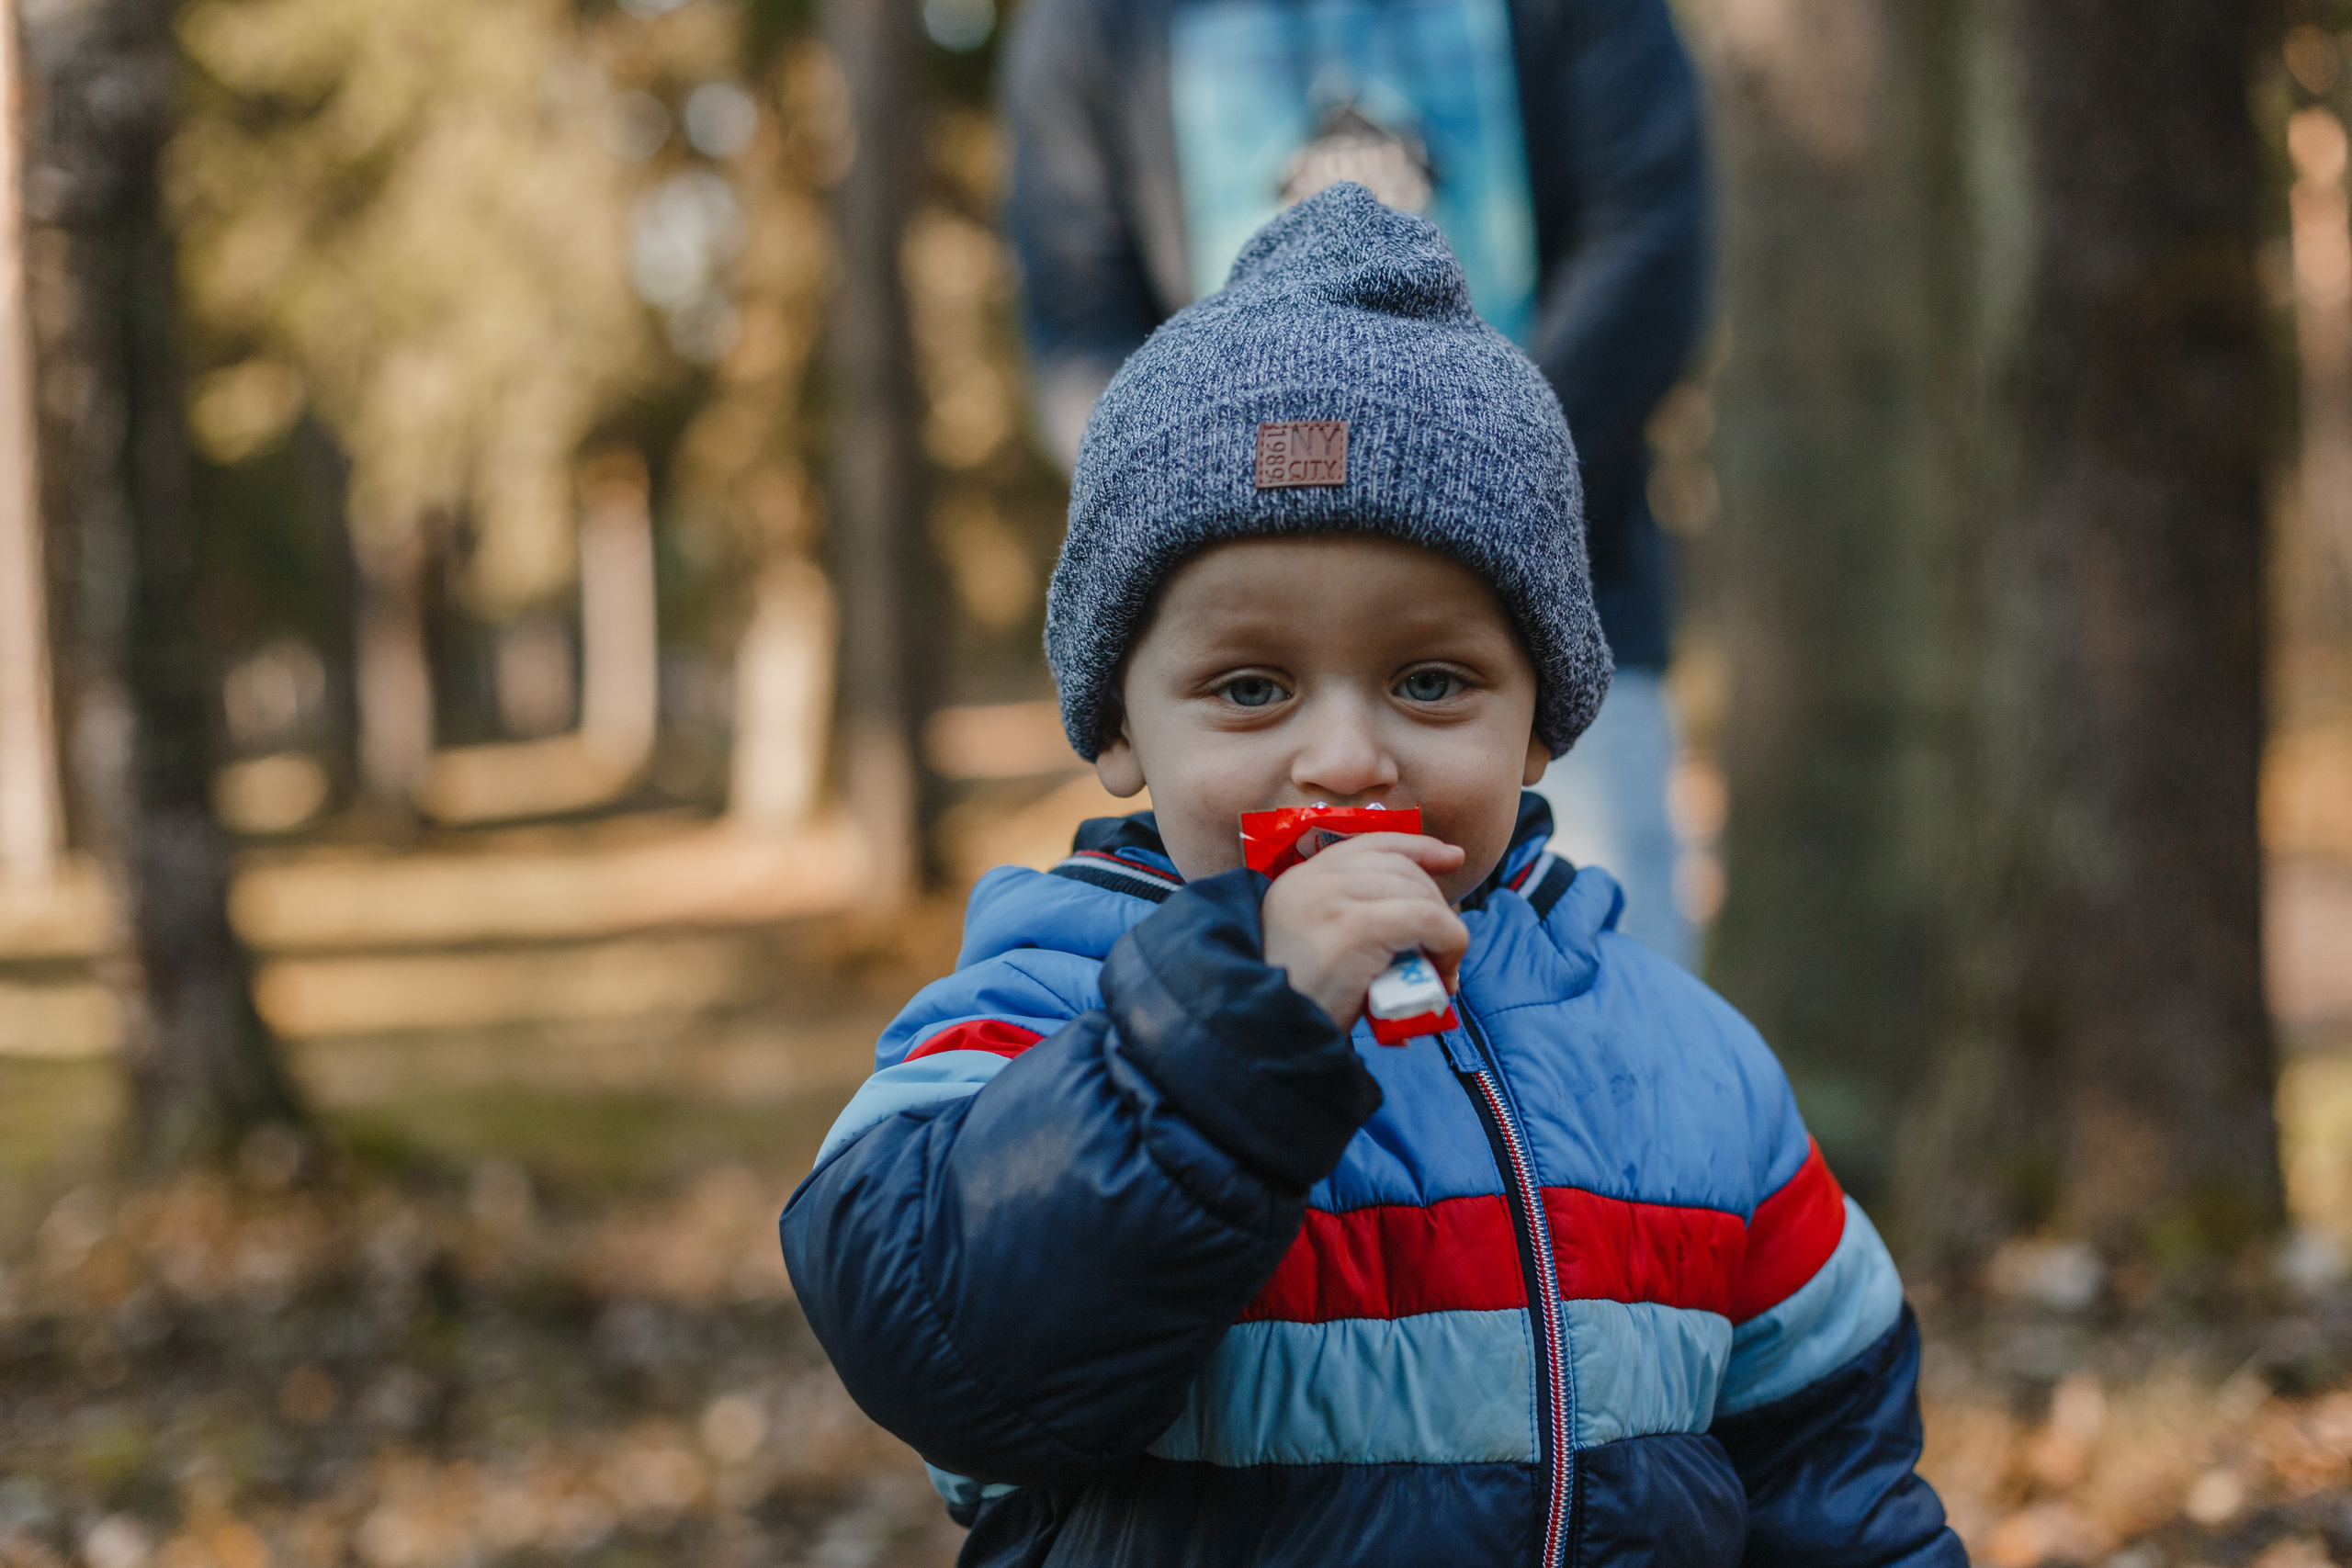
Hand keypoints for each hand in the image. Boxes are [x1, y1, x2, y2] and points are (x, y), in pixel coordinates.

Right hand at [1260, 833, 1468, 1031]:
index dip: (1419, 847)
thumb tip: (1422, 924)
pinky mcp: (1355, 927)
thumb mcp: (1317, 950)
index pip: (1371, 843)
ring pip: (1417, 893)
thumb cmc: (1299, 1008)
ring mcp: (1332, 899)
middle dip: (1435, 901)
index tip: (1452, 857)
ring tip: (1442, 972)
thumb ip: (1353, 923)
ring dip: (1445, 930)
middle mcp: (1313, 880)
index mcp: (1301, 880)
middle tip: (1445, 949)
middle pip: (1399, 867)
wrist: (1270, 1041)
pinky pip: (1425, 919)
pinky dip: (1449, 942)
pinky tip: (1444, 972)